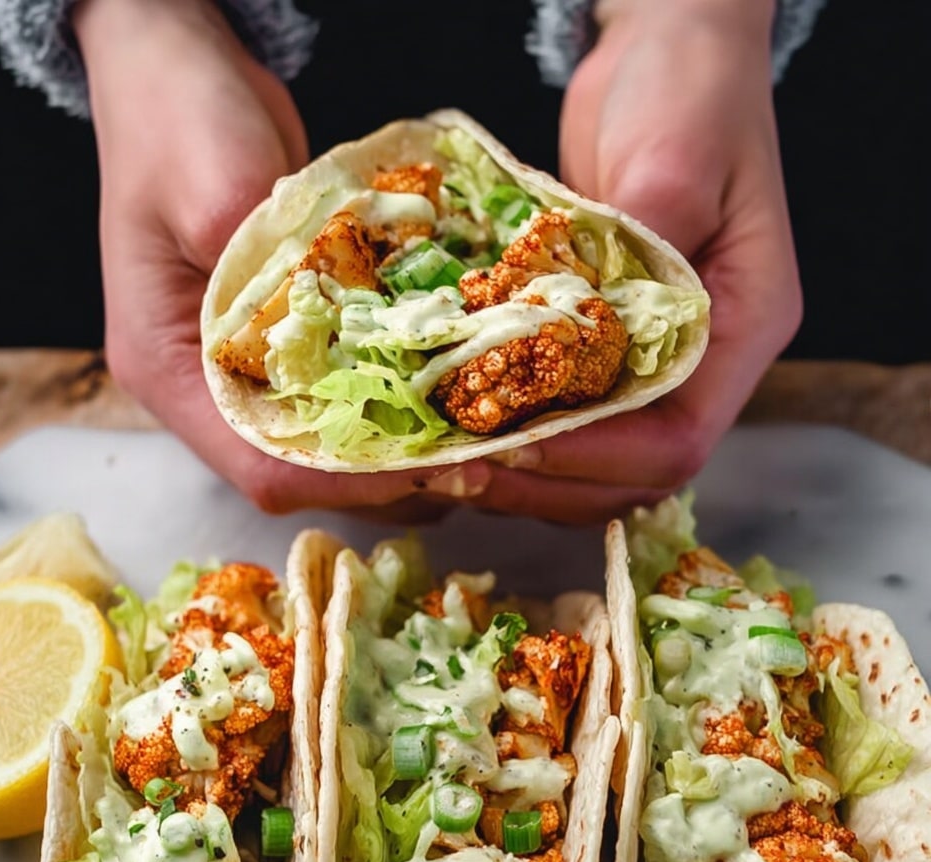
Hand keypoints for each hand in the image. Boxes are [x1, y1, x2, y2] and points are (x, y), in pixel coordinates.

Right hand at [73, 0, 472, 518]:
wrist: (177, 70)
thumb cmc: (176, 117)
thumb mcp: (209, 176)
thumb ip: (267, 264)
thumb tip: (348, 338)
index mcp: (168, 369)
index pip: (259, 464)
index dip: (345, 480)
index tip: (427, 463)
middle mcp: (202, 388)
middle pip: (297, 471)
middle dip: (382, 478)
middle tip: (469, 465)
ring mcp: (241, 370)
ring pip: (323, 446)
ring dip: (396, 452)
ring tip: (471, 444)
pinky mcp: (282, 346)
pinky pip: (339, 397)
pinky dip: (392, 404)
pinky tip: (446, 397)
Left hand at [474, 0, 801, 522]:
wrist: (665, 50)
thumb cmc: (690, 90)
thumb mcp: (675, 155)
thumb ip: (641, 241)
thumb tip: (583, 324)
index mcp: (743, 327)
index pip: (679, 439)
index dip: (598, 459)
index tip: (516, 445)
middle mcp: (703, 359)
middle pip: (632, 471)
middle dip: (547, 480)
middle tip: (461, 471)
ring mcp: (652, 357)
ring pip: (594, 458)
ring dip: (522, 471)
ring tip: (447, 460)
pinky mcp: (603, 345)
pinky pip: (563, 414)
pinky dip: (513, 431)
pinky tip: (457, 423)